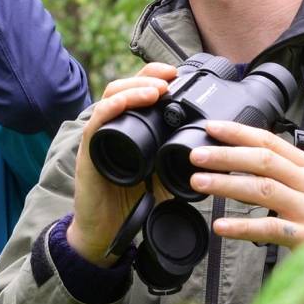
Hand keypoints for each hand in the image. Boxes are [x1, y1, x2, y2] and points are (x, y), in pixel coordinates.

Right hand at [67, 63, 179, 265]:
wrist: (106, 230)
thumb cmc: (131, 202)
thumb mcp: (164, 178)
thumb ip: (180, 163)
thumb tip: (214, 155)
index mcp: (131, 129)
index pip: (140, 91)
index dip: (156, 77)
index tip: (178, 73)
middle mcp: (114, 127)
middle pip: (125, 87)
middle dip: (147, 76)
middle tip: (169, 77)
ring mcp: (100, 136)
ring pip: (111, 97)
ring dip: (134, 88)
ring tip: (156, 90)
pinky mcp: (89, 151)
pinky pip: (96, 122)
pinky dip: (111, 108)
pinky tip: (124, 103)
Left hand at [186, 119, 303, 288]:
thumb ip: (285, 171)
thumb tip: (245, 159)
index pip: (269, 141)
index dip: (239, 132)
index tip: (212, 127)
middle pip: (262, 161)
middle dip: (226, 155)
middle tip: (197, 154)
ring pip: (262, 189)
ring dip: (227, 185)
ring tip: (199, 182)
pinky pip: (270, 228)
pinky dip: (242, 227)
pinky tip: (221, 226)